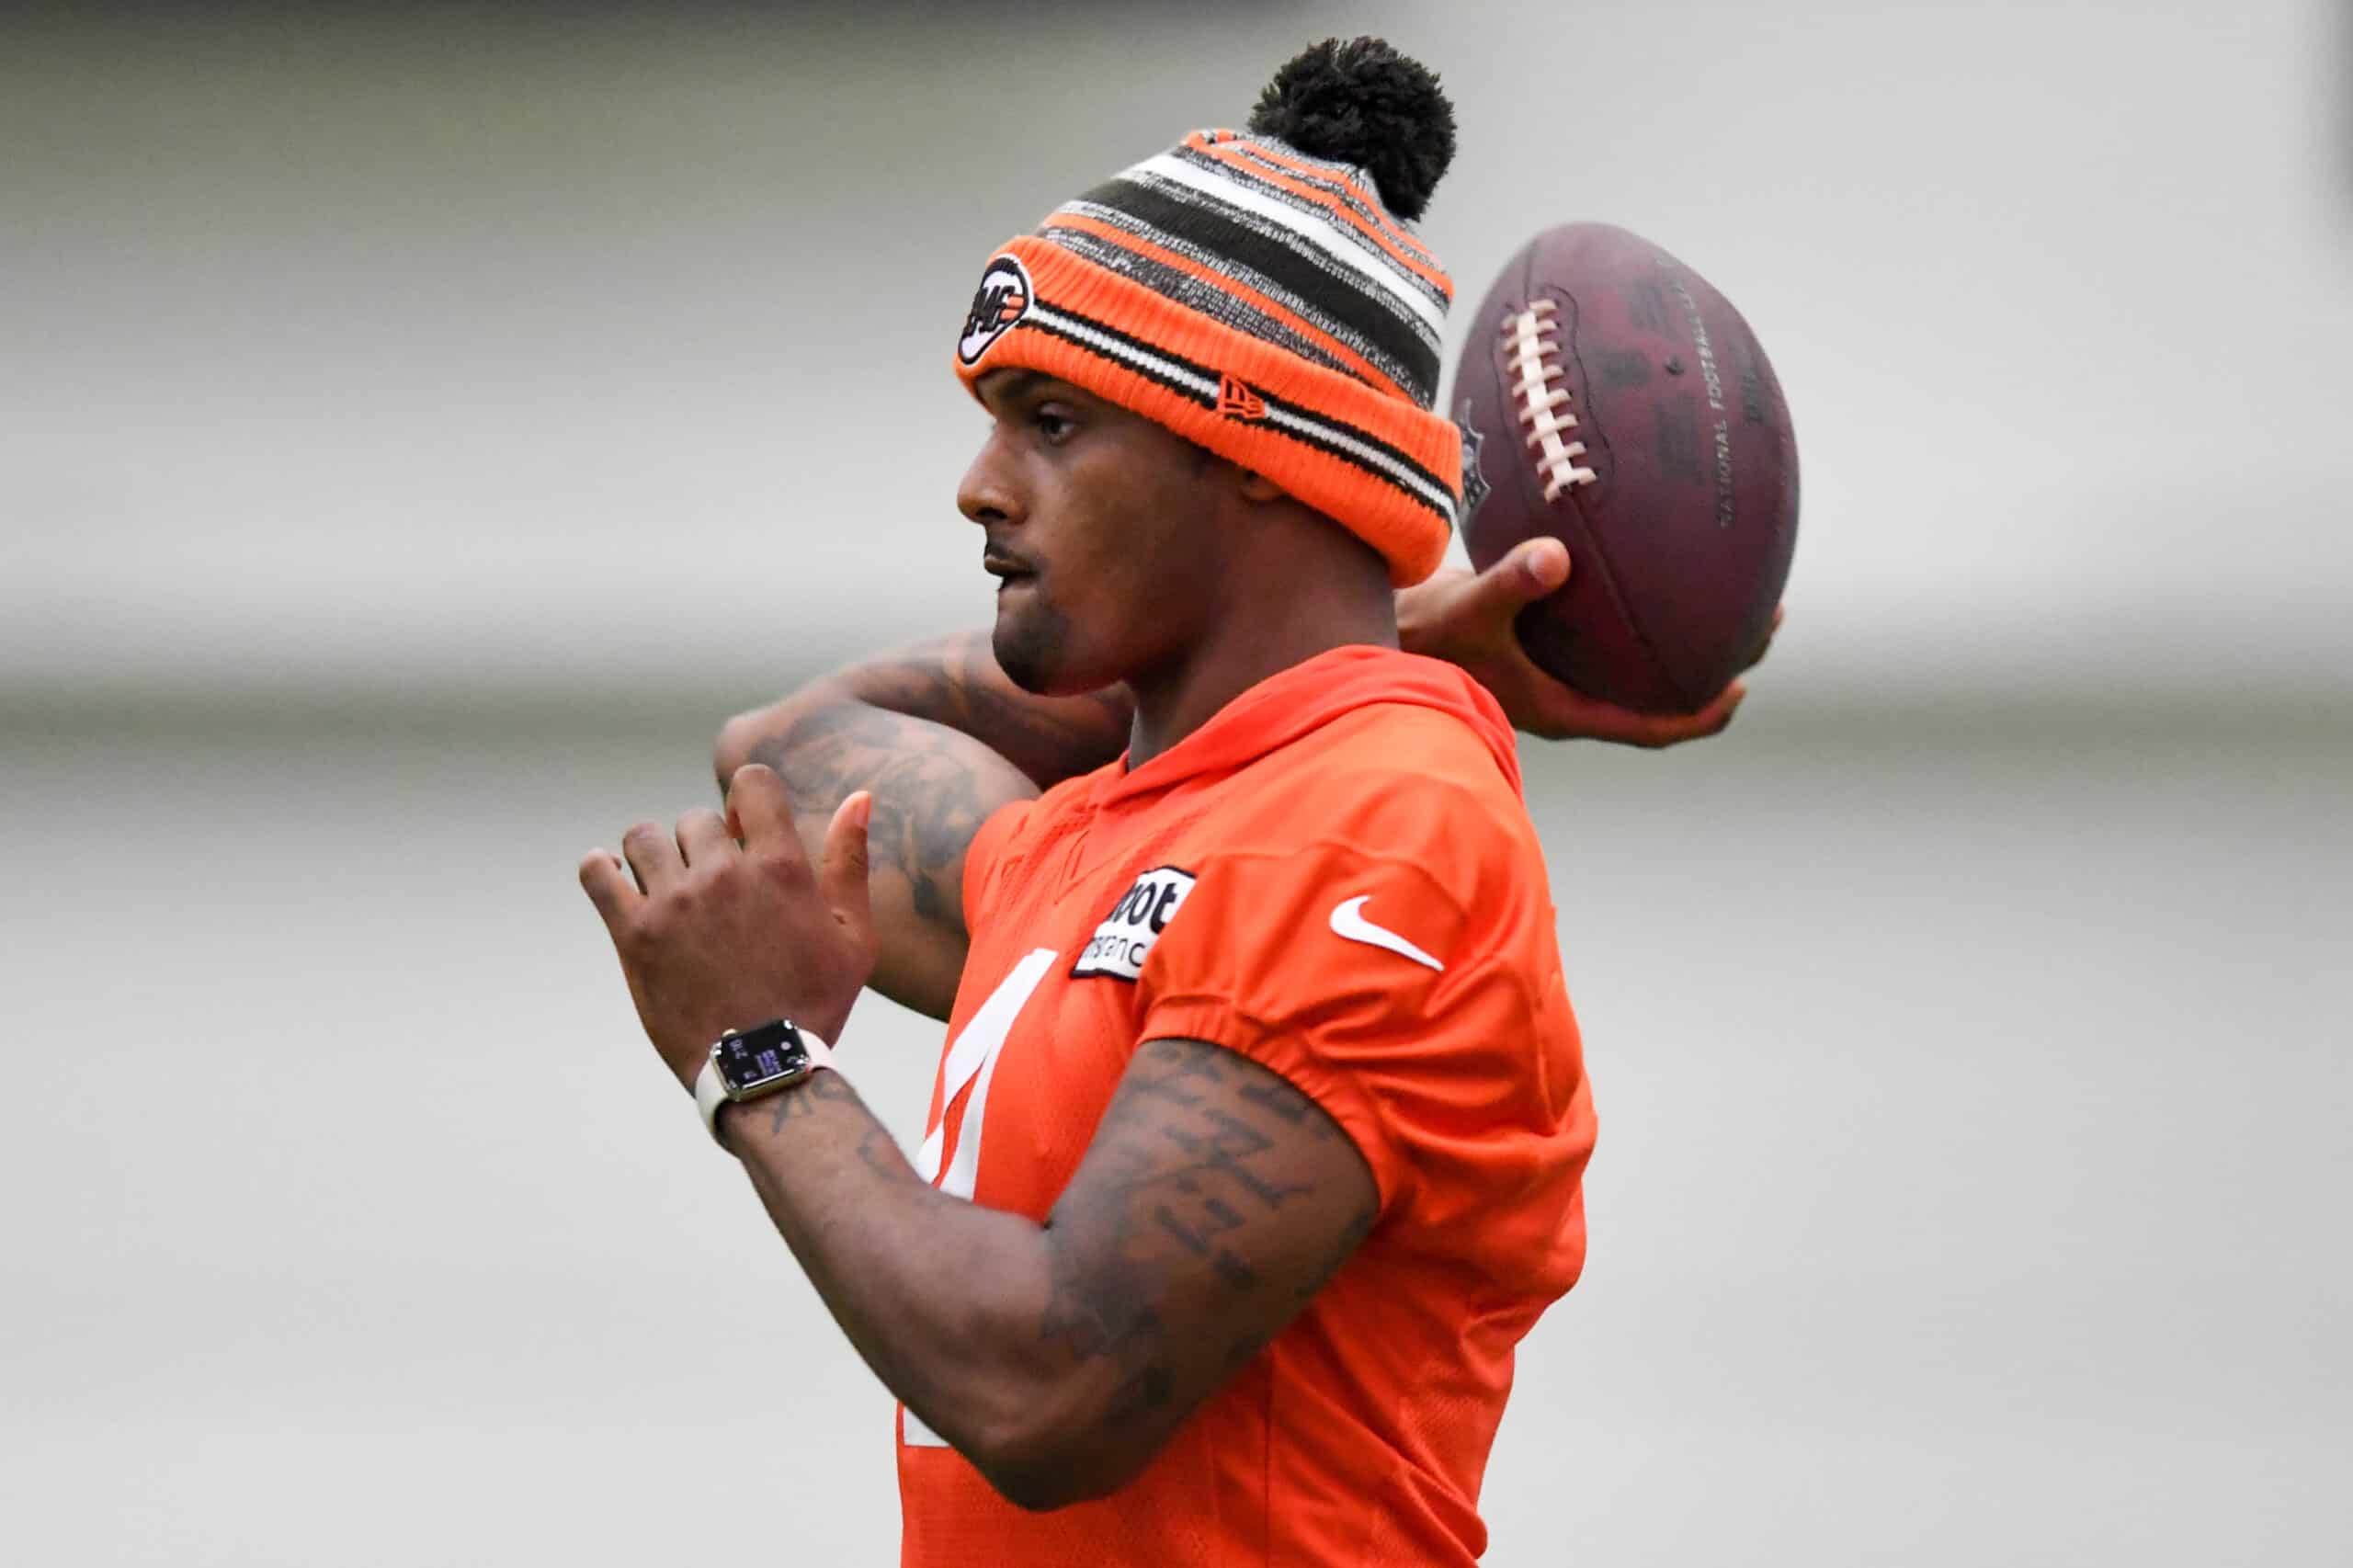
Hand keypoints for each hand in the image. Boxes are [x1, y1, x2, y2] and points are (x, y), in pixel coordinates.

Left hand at [579, 766, 875, 1089]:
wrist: (762, 1070)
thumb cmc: (816, 1004)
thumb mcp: (854, 936)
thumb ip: (850, 861)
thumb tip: (859, 796)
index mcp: (779, 867)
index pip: (751, 782)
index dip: (747, 798)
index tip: (746, 829)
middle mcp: (722, 874)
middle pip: (697, 818)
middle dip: (707, 844)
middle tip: (715, 888)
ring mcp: (673, 903)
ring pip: (645, 837)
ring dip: (657, 854)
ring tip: (668, 886)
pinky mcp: (633, 934)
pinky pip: (596, 873)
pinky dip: (600, 868)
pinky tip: (614, 878)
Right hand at [1397, 537, 1779, 746]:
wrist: (1386, 634)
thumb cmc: (1424, 636)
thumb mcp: (1469, 611)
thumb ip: (1512, 585)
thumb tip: (1557, 556)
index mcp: (1565, 711)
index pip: (1650, 726)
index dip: (1702, 714)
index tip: (1742, 684)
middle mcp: (1573, 695)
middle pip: (1663, 693)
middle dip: (1718, 660)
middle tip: (1765, 615)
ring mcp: (1566, 672)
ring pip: (1644, 663)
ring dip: (1691, 634)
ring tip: (1737, 587)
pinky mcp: (1554, 645)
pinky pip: (1617, 634)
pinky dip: (1647, 607)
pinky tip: (1665, 557)